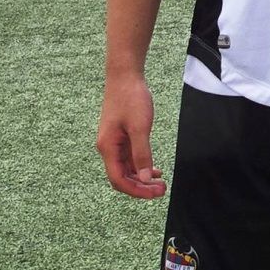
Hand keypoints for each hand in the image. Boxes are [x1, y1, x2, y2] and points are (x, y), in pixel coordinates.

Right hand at [97, 73, 166, 197]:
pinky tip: (155, 170)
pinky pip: (130, 159)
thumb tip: (143, 178)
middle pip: (121, 177)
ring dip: (142, 178)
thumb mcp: (140, 127)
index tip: (155, 193)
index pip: (118, 179)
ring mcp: (114, 143)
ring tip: (160, 183)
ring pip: (126, 169)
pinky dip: (141, 167)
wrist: (125, 76)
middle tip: (162, 190)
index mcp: (108, 147)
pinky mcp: (121, 137)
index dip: (136, 190)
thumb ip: (142, 154)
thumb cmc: (131, 98)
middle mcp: (108, 148)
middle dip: (140, 187)